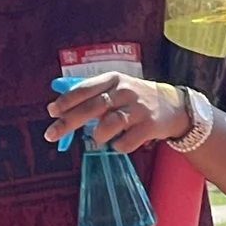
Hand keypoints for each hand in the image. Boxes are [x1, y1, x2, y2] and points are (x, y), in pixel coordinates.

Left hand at [45, 71, 190, 155]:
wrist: (173, 107)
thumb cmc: (135, 99)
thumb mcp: (115, 88)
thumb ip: (89, 96)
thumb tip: (54, 109)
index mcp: (113, 80)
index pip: (85, 89)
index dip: (66, 101)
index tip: (52, 112)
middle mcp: (125, 92)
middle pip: (92, 107)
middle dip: (68, 122)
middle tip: (51, 135)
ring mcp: (138, 109)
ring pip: (109, 124)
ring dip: (98, 135)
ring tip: (99, 138)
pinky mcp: (149, 126)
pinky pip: (126, 142)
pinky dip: (118, 146)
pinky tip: (118, 143)